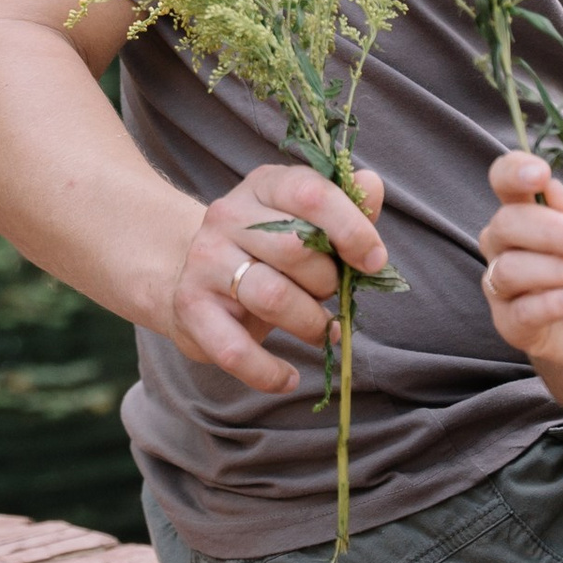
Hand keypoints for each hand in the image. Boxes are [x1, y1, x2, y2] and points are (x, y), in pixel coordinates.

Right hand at [152, 161, 389, 394]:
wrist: (189, 275)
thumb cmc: (265, 250)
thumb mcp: (302, 221)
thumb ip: (344, 207)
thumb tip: (373, 186)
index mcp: (263, 186)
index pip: (310, 193)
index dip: (352, 229)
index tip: (373, 261)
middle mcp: (227, 216)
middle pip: (297, 249)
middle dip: (329, 282)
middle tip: (329, 295)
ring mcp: (204, 262)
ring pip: (273, 298)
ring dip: (311, 324)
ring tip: (319, 330)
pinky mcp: (190, 308)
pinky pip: (235, 351)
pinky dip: (269, 372)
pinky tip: (287, 377)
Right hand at [479, 152, 562, 411]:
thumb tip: (551, 190)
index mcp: (532, 211)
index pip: (505, 181)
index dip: (513, 172)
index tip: (539, 174)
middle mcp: (509, 245)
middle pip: (505, 225)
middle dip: (550, 231)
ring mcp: (507, 287)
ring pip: (510, 269)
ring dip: (559, 270)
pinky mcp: (514, 326)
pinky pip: (520, 312)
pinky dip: (552, 303)